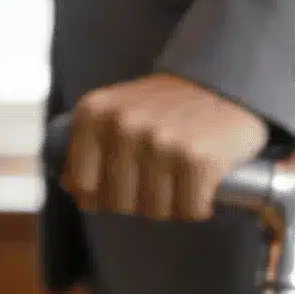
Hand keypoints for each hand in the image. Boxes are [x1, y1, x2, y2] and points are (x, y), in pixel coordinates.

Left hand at [64, 74, 268, 220]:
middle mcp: (123, 126)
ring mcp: (160, 143)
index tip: (125, 184)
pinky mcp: (198, 159)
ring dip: (172, 205)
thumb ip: (89, 146)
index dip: (103, 195)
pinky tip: (203, 189)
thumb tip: (70, 188)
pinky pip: (189, 210)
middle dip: (140, 202)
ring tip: (181, 180)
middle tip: (161, 180)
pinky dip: (199, 208)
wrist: (224, 83)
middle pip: (118, 203)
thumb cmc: (164, 108)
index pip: (83, 185)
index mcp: (94, 114)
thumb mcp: (116, 114)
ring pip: (155, 210)